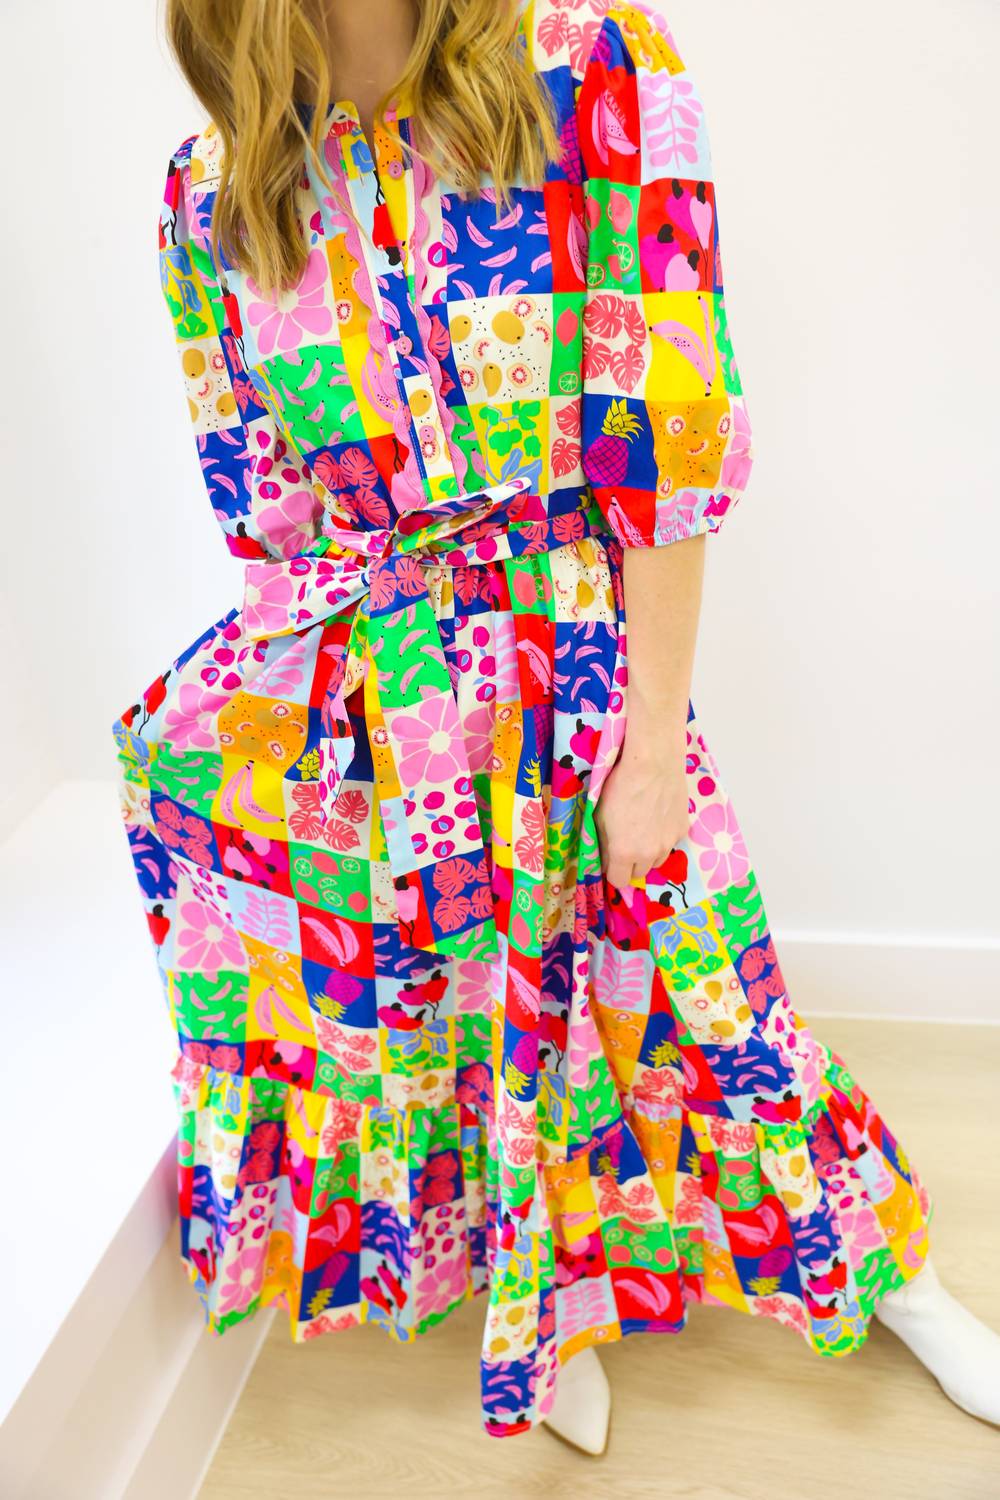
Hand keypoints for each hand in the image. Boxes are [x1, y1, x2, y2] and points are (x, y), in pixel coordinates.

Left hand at [594, 731, 689, 889]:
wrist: (653, 763)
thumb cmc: (620, 785)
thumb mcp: (599, 816)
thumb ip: (603, 843)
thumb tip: (605, 859)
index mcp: (624, 853)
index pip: (618, 881)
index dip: (612, 871)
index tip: (610, 859)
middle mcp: (649, 854)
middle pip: (638, 873)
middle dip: (630, 862)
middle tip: (626, 841)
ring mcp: (669, 843)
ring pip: (657, 860)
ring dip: (648, 852)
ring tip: (643, 828)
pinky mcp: (683, 829)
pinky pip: (670, 842)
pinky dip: (663, 836)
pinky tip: (658, 816)